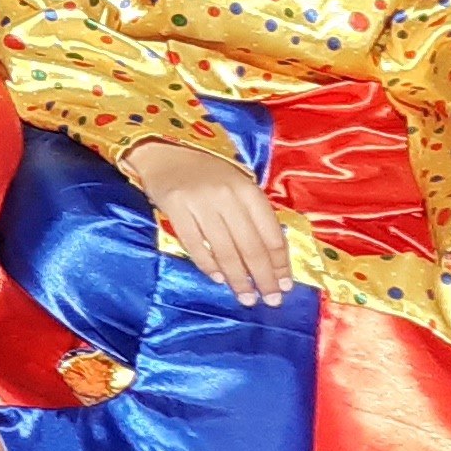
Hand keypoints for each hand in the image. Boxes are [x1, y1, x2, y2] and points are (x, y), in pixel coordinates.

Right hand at [122, 137, 294, 310]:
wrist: (164, 150)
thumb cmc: (207, 173)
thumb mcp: (238, 186)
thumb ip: (253, 216)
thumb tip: (271, 261)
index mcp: (249, 190)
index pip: (271, 234)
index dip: (280, 264)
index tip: (285, 286)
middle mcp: (227, 196)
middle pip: (251, 247)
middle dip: (263, 278)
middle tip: (270, 300)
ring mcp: (199, 202)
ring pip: (225, 250)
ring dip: (238, 279)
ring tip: (245, 297)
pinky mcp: (174, 207)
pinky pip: (194, 243)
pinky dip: (207, 264)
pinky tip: (217, 278)